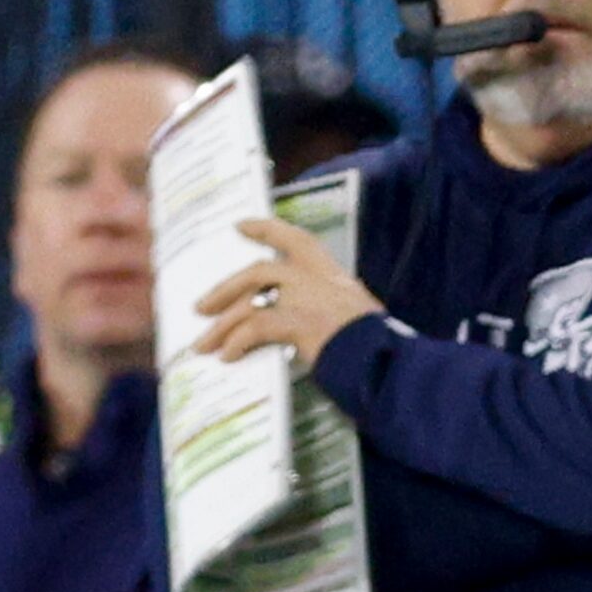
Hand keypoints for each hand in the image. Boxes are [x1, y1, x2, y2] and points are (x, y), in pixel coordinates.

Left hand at [193, 217, 384, 369]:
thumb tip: (295, 324)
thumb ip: (326, 311)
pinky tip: (229, 357)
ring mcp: (308, 299)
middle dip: (225, 289)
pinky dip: (237, 342)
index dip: (267, 229)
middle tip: (200, 307)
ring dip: (222, 326)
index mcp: (333, 276)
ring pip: (249, 303)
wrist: (390, 365)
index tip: (240, 225)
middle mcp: (318, 280)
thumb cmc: (377, 350)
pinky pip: (255, 328)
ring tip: (203, 345)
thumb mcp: (354, 318)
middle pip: (258, 271)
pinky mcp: (298, 322)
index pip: (298, 240)